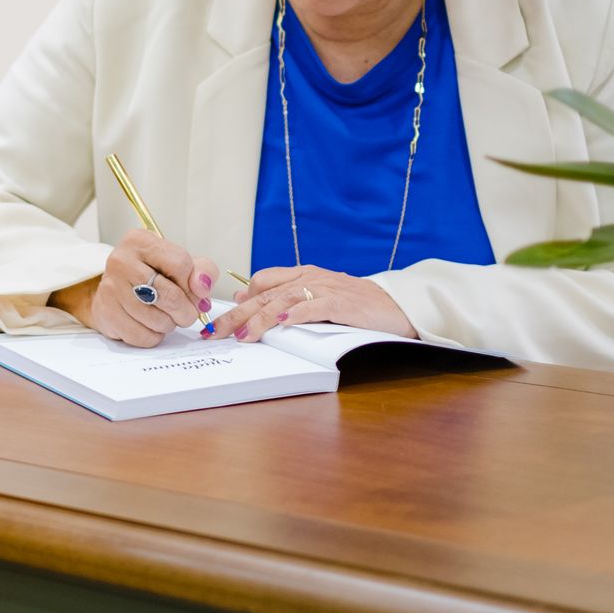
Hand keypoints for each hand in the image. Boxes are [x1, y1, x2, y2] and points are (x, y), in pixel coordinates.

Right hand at [50, 229, 217, 347]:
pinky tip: (149, 325)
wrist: (116, 290)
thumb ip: (202, 270)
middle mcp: (121, 260)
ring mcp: (110, 288)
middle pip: (171, 296)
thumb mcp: (180, 263)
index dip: (194, 285)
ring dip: (169, 324)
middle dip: (186, 311)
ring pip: (158, 320)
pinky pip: (143, 336)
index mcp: (140, 241)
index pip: (180, 264)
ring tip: (164, 316)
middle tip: (186, 312)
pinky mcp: (106, 313)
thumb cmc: (151, 275)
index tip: (194, 292)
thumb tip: (202, 287)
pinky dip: (153, 336)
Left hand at [207, 265, 415, 342]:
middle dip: (238, 315)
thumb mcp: (319, 297)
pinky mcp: (343, 302)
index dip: (240, 301)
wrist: (398, 305)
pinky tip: (282, 323)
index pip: (262, 282)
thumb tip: (252, 302)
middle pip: (265, 294)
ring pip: (284, 300)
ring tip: (243, 336)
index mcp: (303, 276)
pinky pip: (315, 306)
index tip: (220, 320)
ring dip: (260, 319)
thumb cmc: (357, 305)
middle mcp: (310, 278)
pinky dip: (297, 314)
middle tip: (215, 333)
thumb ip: (288, 298)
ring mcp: (326, 288)